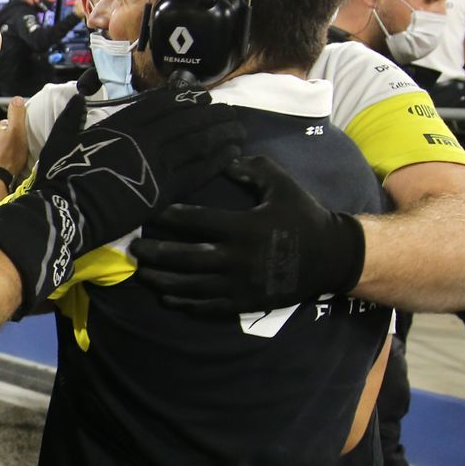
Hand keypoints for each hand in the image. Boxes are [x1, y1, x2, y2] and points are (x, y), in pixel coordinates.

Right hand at [0, 87, 242, 309]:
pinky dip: (218, 160)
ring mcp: (157, 164)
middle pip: (186, 120)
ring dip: (220, 133)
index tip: (199, 95)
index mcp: (122, 125)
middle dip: (209, 113)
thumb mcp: (61, 139)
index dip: (182, 97)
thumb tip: (79, 96)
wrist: (68, 211)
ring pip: (198, 142)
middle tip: (227, 110)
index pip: (159, 104)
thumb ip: (73, 116)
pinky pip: (198, 171)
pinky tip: (234, 154)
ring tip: (238, 128)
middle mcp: (145, 139)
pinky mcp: (165, 190)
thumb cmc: (61, 177)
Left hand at [0, 98, 30, 179]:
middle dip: (7, 139)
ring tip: (10, 157)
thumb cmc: (10, 155)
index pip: (6, 123)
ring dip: (1, 150)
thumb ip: (17, 114)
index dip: (15, 127)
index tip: (21, 134)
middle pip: (0, 135)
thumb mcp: (18, 132)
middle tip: (17, 147)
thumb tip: (16, 98)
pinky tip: (2, 165)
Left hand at [132, 155, 365, 313]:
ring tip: (142, 273)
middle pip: (186, 257)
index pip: (196, 220)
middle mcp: (239, 258)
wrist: (331, 258)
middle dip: (156, 253)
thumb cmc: (302, 216)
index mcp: (245, 226)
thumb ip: (252, 169)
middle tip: (133, 248)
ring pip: (191, 286)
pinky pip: (208, 306)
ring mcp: (241, 284)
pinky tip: (166, 296)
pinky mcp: (245, 302)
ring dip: (163, 280)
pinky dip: (184, 302)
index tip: (148, 212)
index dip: (168, 216)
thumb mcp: (282, 184)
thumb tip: (223, 159)